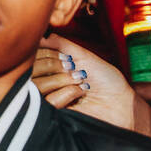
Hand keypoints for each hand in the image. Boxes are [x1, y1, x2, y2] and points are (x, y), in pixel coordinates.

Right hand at [32, 34, 150, 135]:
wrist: (120, 102)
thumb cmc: (105, 80)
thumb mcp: (83, 56)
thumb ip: (60, 44)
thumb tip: (41, 35)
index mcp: (50, 68)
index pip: (31, 57)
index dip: (47, 54)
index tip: (68, 58)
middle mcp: (45, 82)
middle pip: (29, 70)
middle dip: (53, 66)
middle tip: (73, 68)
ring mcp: (47, 100)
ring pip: (37, 86)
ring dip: (61, 80)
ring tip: (79, 82)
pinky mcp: (52, 115)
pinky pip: (48, 101)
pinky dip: (67, 93)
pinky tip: (79, 94)